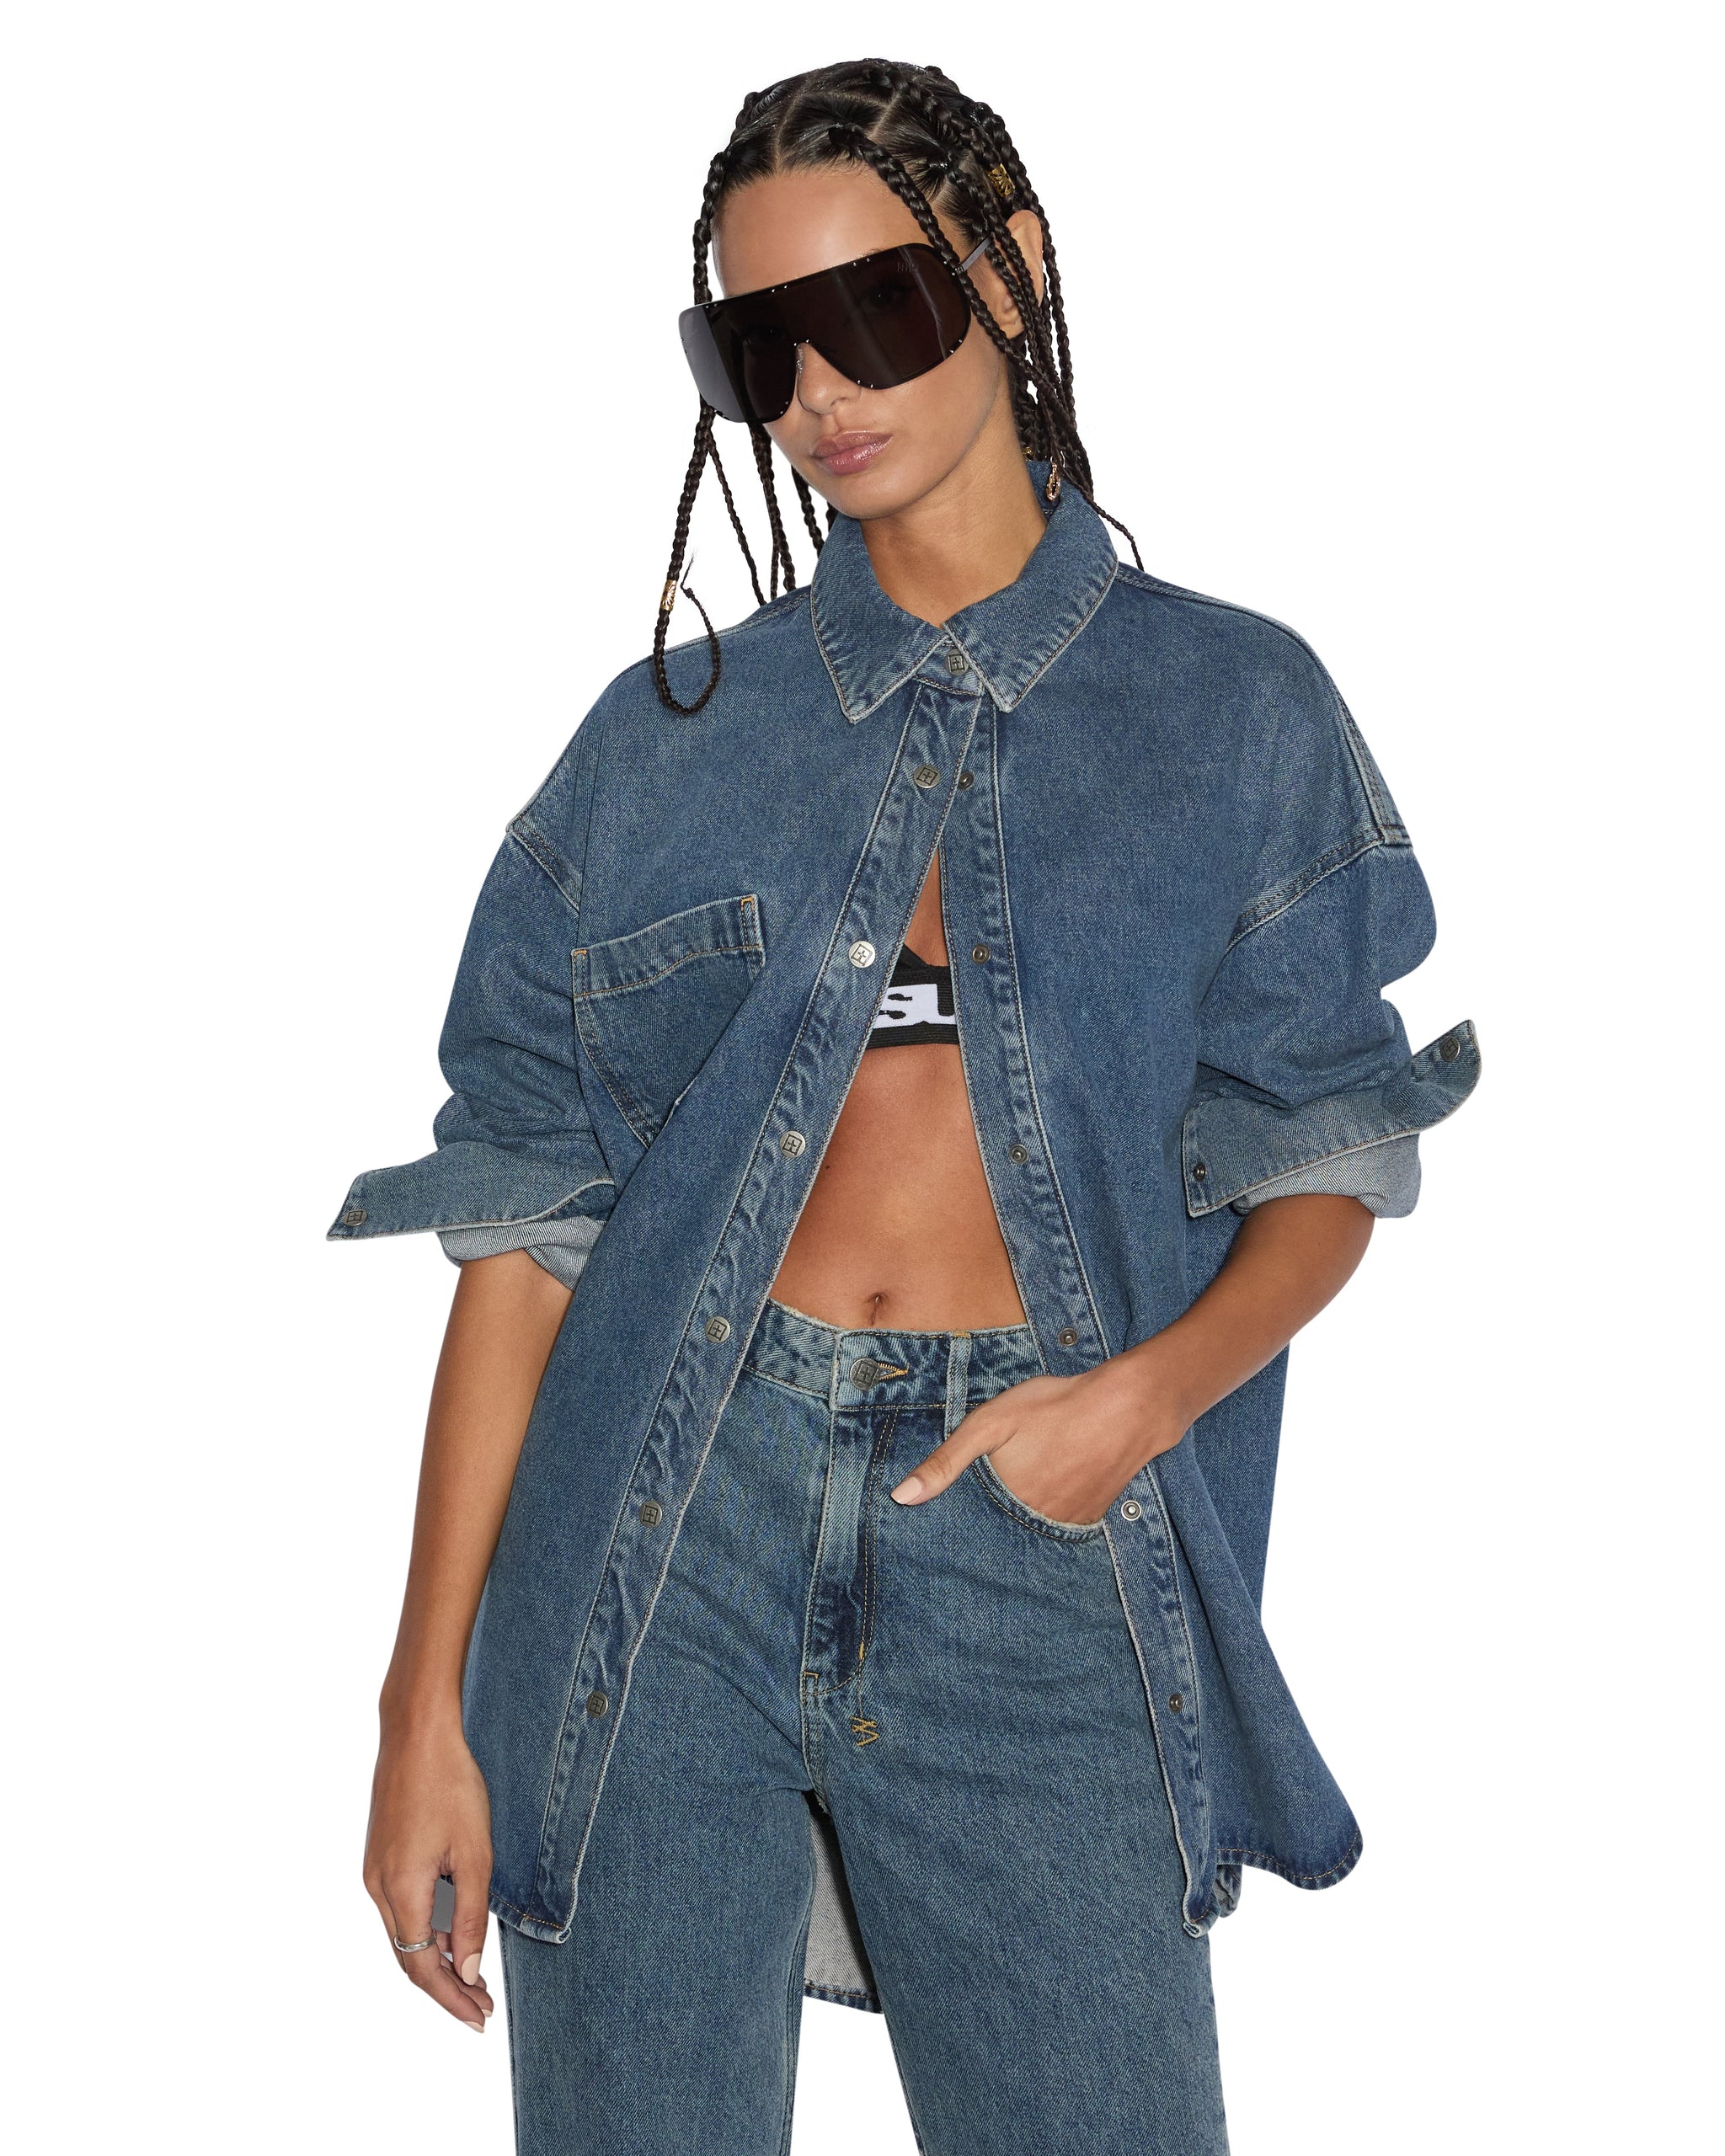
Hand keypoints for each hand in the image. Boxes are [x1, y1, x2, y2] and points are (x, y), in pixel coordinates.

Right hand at [363, 1713, 495, 2031]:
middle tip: (482, 2007)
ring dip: (437, 1957)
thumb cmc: (451, 1783)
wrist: (416, 1732)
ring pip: (405, 1932)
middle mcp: (377, 1886)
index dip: (451, 1998)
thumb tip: (469, 1972)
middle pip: (409, 1956)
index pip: (422, 1967)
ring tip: (475, 1976)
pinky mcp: (379, 1854)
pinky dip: (428, 1927)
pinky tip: (455, 1930)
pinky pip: (401, 1906)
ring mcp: (374, 1870)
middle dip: (446, 1986)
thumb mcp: (474, 1852)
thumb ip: (470, 1915)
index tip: (479, 2018)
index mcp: (400, 1889)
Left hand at [889, 1354, 1188, 1524]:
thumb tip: (901, 1498)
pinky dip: (1048, 1516)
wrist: (1129, 1408)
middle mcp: (1037, 1526)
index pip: (971, 1532)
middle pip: (1002, 1535)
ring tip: (1013, 1505)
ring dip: (1019, 1524)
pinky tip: (1047, 1492)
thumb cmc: (1055, 1407)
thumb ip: (946, 1461)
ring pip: (1031, 1533)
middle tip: (978, 1520)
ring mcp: (1068, 1524)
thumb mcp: (991, 1424)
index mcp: (1007, 1506)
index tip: (939, 1536)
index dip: (957, 1528)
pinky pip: (1060, 1526)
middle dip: (987, 1532)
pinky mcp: (1091, 1517)